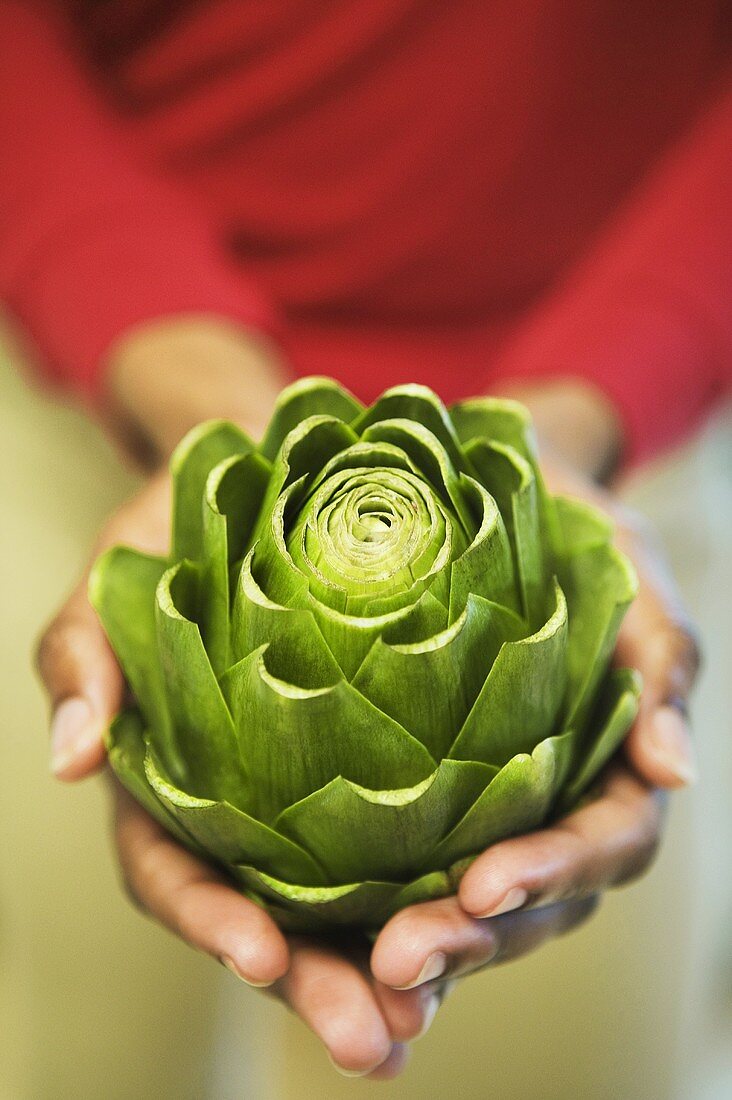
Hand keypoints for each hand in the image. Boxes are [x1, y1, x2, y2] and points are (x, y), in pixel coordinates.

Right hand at [38, 479, 434, 1080]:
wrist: (278, 479)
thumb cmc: (185, 530)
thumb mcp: (119, 577)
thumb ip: (85, 659)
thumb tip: (66, 759)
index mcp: (169, 782)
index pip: (175, 873)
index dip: (210, 921)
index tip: (259, 957)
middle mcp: (244, 809)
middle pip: (271, 919)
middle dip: (317, 986)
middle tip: (377, 1042)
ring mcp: (314, 798)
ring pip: (348, 904)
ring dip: (389, 969)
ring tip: (433, 1015)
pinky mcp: (388, 770)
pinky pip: (411, 844)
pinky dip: (442, 891)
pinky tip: (487, 920)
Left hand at [371, 388, 699, 1032]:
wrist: (483, 483)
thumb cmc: (564, 515)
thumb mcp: (625, 557)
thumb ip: (659, 653)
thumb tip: (676, 770)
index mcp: (613, 758)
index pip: (604, 838)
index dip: (554, 869)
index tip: (484, 885)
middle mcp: (552, 798)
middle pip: (534, 897)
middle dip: (474, 938)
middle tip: (400, 960)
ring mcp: (487, 805)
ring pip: (469, 904)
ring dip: (424, 946)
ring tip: (359, 969)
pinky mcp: (418, 796)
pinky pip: (405, 865)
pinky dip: (371, 910)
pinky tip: (318, 932)